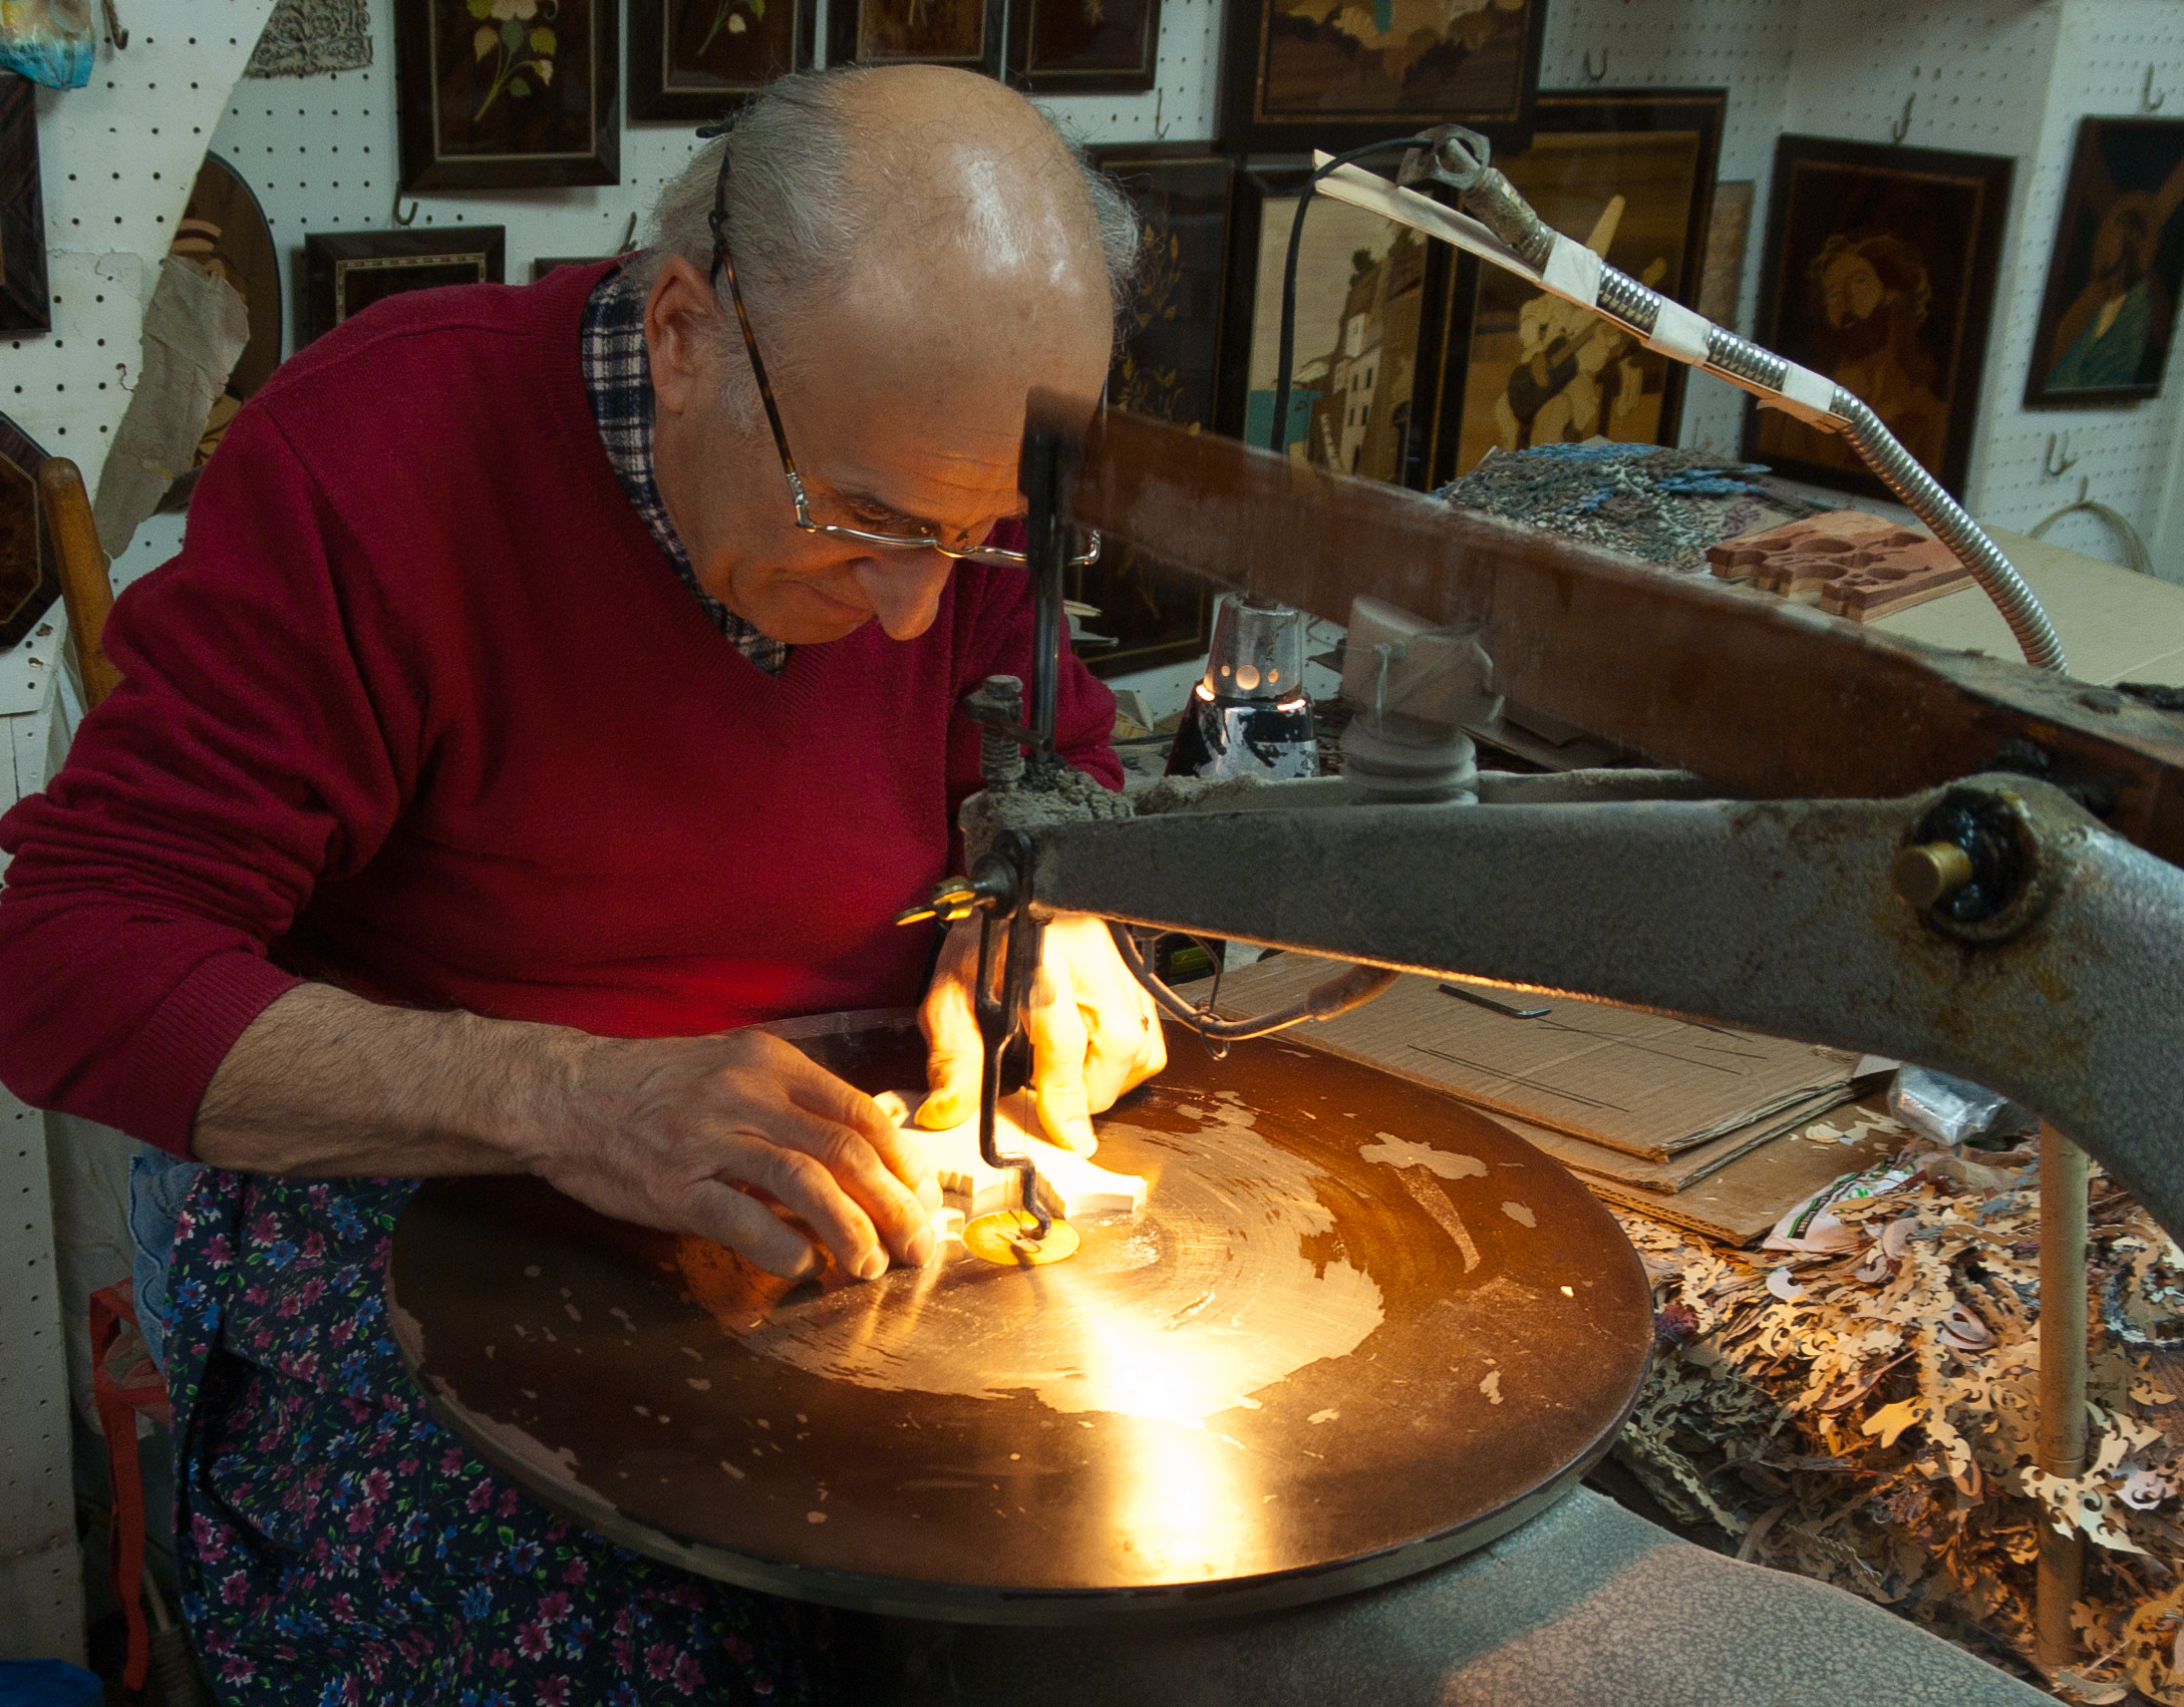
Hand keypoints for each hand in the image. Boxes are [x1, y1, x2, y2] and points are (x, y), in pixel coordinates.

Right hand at [544, 1028, 940, 1282]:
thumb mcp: (732, 1071)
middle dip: (896, 1205)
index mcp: (771, 1063)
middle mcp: (747, 1094)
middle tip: (919, 1246)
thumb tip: (867, 1150)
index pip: (861, 1113)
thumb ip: (794, 1104)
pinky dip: (786, 1250)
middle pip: (846, 1152)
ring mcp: (710, 1139)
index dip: (905, 1162)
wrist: (564, 1095)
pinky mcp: (675, 1186)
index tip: (925, 1198)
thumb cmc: (654, 1088)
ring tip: (872, 1266)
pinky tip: (805, 1267)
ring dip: (852, 1231)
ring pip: (807, 1184)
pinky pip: (746, 1222)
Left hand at [918, 912, 1166, 1152]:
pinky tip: (1091, 1058)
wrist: (1013, 898)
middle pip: (1121, 1046)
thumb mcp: (950, 997)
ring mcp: (1122, 968)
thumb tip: (947, 1112)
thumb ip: (952, 1058)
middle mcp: (1091, 963)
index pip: (1064, 1038)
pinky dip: (1125, 1062)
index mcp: (1039, 962)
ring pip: (1145, 1047)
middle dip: (1089, 1091)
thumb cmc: (983, 943)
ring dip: (1109, 1079)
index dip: (1066, 1095)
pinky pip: (1152, 1036)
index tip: (1070, 1138)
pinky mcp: (1138, 977)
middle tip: (1053, 1099)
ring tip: (1069, 1076)